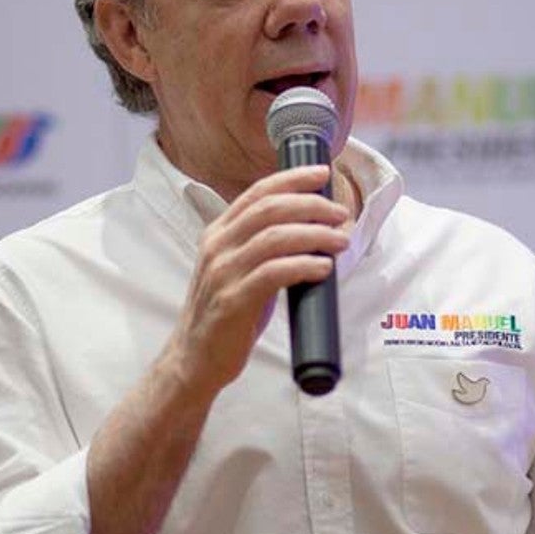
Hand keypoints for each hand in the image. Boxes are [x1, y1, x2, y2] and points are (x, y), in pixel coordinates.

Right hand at [165, 165, 349, 398]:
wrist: (194, 359)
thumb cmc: (225, 313)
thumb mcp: (238, 268)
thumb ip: (264, 245)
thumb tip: (313, 228)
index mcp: (218, 233)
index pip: (258, 192)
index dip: (292, 179)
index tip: (321, 174)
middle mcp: (218, 246)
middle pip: (271, 209)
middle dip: (311, 205)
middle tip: (340, 213)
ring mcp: (223, 272)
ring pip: (276, 237)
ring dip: (315, 235)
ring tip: (341, 240)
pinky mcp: (232, 300)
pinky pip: (274, 273)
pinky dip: (304, 265)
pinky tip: (323, 268)